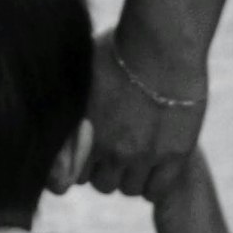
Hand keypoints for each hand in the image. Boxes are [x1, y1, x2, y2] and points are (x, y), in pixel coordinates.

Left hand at [88, 22, 208, 202]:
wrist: (163, 42)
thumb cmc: (119, 48)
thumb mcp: (82, 73)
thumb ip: (70, 103)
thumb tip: (58, 114)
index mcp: (84, 133)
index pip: (72, 176)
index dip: (84, 163)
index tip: (93, 151)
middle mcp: (111, 150)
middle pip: (102, 184)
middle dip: (108, 169)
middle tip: (120, 146)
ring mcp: (143, 155)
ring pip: (130, 188)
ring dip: (132, 175)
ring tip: (141, 151)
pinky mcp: (174, 154)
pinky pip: (157, 190)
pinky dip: (154, 183)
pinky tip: (157, 163)